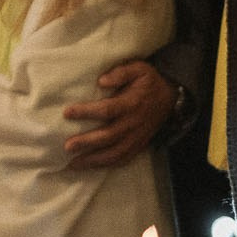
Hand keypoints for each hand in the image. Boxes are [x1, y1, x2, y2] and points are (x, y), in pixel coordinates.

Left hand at [61, 60, 175, 166]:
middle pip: (109, 136)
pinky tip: (90, 167)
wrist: (170, 97)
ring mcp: (137, 137)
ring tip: (73, 164)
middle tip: (67, 147)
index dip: (87, 112)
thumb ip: (121, 72)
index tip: (66, 113)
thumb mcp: (138, 68)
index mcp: (132, 104)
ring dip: (94, 160)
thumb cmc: (148, 81)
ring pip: (116, 153)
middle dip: (87, 143)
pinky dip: (107, 165)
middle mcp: (134, 123)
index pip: (108, 110)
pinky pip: (124, 159)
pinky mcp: (139, 145)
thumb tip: (102, 80)